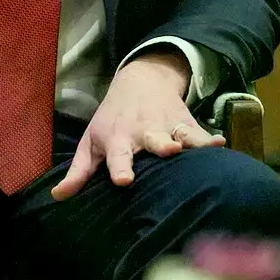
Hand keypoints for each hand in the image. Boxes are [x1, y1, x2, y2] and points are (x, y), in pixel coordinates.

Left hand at [52, 50, 221, 201]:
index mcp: (119, 138)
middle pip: (155, 140)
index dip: (121, 167)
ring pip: (181, 135)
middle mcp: (144, 131)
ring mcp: (167, 126)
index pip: (119, 155)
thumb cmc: (112, 119)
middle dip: (162, 145)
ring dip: (190, 141)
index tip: (124, 180)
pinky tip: (221, 144)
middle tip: (169, 151)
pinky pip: (199, 133)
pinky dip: (210, 139)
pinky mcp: (185, 123)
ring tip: (200, 147)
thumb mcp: (92, 141)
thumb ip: (79, 171)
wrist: (141, 81)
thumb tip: (58, 197)